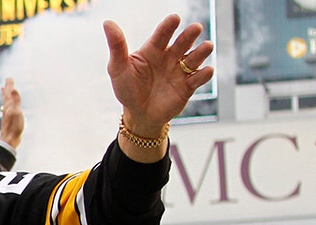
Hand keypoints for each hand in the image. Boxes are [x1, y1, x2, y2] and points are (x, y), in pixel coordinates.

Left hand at [0, 77, 23, 148]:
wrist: (9, 140)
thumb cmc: (14, 128)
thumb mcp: (17, 113)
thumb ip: (16, 101)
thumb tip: (14, 89)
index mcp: (9, 106)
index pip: (8, 93)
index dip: (9, 86)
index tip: (9, 78)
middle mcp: (6, 109)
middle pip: (6, 97)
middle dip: (6, 89)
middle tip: (6, 82)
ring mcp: (7, 115)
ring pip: (5, 102)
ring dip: (5, 96)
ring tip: (3, 91)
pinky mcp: (8, 120)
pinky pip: (7, 109)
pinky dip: (6, 105)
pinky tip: (5, 108)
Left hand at [104, 15, 213, 157]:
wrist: (139, 115)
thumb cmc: (127, 89)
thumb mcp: (118, 68)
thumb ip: (117, 46)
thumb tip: (107, 23)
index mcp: (153, 49)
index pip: (162, 35)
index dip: (168, 26)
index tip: (175, 18)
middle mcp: (169, 57)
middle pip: (182, 43)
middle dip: (189, 35)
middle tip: (196, 28)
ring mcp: (180, 71)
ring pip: (194, 58)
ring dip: (201, 52)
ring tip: (207, 46)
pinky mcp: (187, 87)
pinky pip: (198, 79)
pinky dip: (204, 74)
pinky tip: (207, 70)